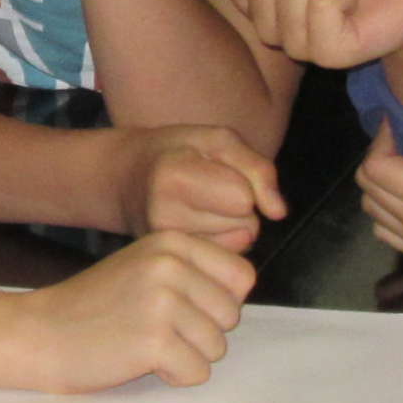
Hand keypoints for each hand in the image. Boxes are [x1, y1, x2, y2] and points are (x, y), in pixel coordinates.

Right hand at [13, 229, 251, 389]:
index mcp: (173, 242)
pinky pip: (197, 373)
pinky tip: (138, 360)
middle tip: (155, 329)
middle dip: (202, 332)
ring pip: (217, 347)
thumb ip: (192, 271)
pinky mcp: (155, 341)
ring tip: (144, 342)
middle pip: (232, 315)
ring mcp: (163, 302)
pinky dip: (173, 376)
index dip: (217, 302)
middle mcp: (171, 265)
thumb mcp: (145, 267)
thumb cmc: (94, 307)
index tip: (181, 308)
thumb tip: (241, 290)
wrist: (39, 333)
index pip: (241, 277)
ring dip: (186, 355)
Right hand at [108, 122, 286, 250]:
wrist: (125, 179)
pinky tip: (200, 226)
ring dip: (232, 226)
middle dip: (239, 208)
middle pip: (245, 225)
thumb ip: (257, 169)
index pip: (244, 198)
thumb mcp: (218, 140)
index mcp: (173, 177)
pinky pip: (226, 259)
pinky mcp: (172, 262)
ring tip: (202, 206)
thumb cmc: (176, 151)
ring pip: (239, 245)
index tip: (216, 170)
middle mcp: (165, 217)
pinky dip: (223, 243)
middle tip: (208, 189)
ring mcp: (167, 246)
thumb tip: (278, 212)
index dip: (242, 181)